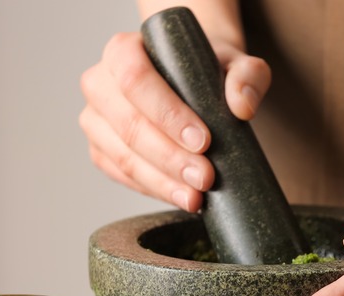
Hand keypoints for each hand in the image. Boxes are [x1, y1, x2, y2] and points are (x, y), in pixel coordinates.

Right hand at [79, 31, 270, 211]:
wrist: (195, 84)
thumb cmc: (208, 71)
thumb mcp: (236, 63)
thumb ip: (247, 75)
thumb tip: (242, 107)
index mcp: (122, 50)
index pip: (135, 79)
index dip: (167, 113)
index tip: (203, 141)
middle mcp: (100, 83)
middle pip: (128, 124)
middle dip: (170, 157)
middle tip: (205, 177)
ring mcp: (96, 120)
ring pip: (123, 156)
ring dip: (162, 182)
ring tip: (196, 196)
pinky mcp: (101, 150)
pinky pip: (122, 176)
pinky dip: (153, 190)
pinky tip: (182, 197)